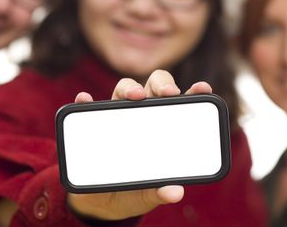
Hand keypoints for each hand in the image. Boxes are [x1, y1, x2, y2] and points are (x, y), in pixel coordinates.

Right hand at [68, 70, 211, 220]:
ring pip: (126, 89)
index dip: (193, 92)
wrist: (101, 201)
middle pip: (154, 86)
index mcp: (164, 127)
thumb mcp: (147, 194)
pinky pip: (89, 107)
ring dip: (130, 87)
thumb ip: (159, 192)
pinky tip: (85, 100)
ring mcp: (119, 116)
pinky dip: (87, 102)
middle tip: (168, 94)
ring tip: (134, 96)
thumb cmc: (134, 191)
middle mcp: (144, 115)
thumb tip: (175, 192)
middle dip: (163, 84)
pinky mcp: (95, 123)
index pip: (181, 103)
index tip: (202, 88)